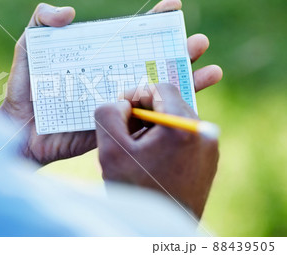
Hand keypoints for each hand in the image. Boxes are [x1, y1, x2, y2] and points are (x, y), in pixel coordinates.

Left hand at [0, 0, 222, 164]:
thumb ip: (40, 23)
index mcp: (96, 58)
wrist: (18, 132)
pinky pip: (146, 121)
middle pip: (152, 61)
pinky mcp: (116, 127)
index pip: (129, 37)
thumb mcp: (28, 49)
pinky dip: (170, 114)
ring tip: (211, 70)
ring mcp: (116, 103)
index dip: (151, 22)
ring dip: (186, 80)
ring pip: (157, 90)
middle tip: (199, 42)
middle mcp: (110, 77)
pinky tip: (191, 107)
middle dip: (179, 51)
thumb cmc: (22, 91)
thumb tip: (70, 12)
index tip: (173, 8)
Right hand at [94, 84, 218, 217]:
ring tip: (139, 146)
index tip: (123, 110)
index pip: (161, 88)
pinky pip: (187, 136)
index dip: (138, 94)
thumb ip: (109, 114)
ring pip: (178, 119)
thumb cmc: (135, 190)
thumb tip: (123, 103)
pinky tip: (152, 157)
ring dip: (157, 125)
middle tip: (128, 129)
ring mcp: (210, 148)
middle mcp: (204, 134)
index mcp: (183, 127)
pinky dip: (168, 139)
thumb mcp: (110, 150)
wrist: (159, 231)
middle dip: (147, 111)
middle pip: (171, 103)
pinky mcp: (210, 161)